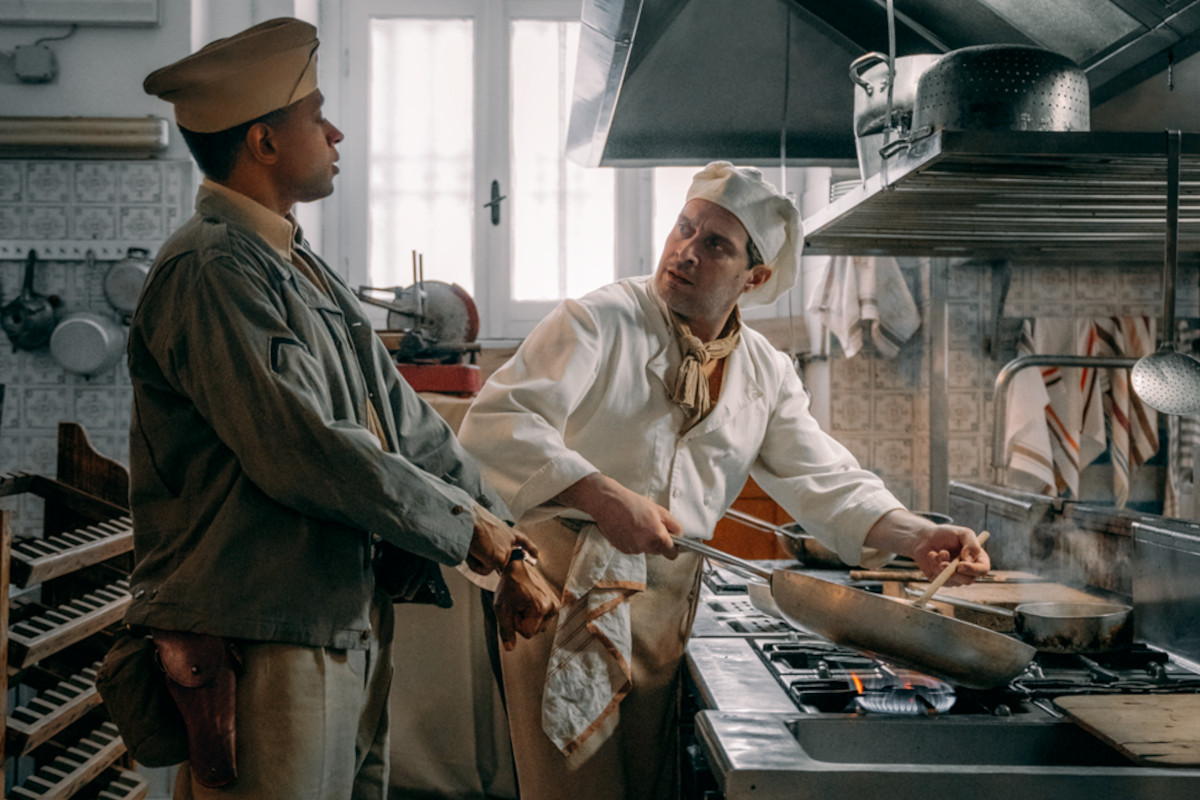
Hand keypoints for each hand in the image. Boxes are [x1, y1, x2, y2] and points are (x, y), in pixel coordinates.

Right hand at [466, 505, 539, 575]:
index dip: (530, 549)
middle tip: (477, 548)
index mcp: (508, 531)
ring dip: (479, 560)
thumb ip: (493, 537)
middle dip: (488, 559)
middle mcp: (510, 541)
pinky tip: (474, 553)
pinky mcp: (499, 559)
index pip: (523, 540)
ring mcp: (506, 551)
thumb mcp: (487, 526)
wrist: (470, 520)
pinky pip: (484, 570)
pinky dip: (476, 565)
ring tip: (474, 546)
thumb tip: (485, 546)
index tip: (537, 556)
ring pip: (490, 566)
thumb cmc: (472, 519)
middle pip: (500, 560)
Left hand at [493, 553, 559, 650]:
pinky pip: (543, 619)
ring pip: (539, 626)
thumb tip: (510, 648)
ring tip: (523, 602)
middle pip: (535, 631)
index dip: (516, 624)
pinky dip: (535, 614)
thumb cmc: (508, 587)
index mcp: (541, 608)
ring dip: (529, 619)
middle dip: (524, 622)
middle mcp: (552, 607)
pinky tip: (530, 602)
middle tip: (517, 605)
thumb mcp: (502, 609)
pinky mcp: (556, 603)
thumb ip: (506, 630)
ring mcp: (556, 605)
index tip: (513, 609)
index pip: (527, 634)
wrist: (518, 568)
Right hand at [556, 473, 681, 556]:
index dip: (674, 547)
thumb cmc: (632, 503)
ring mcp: (633, 549)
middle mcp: (645, 546)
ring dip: (645, 540)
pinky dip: (633, 540)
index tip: (672, 541)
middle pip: (658, 551)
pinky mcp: (623, 549)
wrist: (608, 503)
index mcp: (657, 537)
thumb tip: (680, 535)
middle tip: (650, 524)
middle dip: (657, 540)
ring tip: (637, 523)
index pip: (672, 553)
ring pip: (645, 548)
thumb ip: (673, 525)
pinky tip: (628, 527)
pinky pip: (634, 547)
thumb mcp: (659, 510)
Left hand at [910, 525, 989, 586]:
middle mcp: (969, 570)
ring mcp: (956, 577)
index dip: (974, 570)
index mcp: (978, 559)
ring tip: (936, 553)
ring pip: (953, 580)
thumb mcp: (963, 533)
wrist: (926, 538)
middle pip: (968, 580)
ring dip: (942, 566)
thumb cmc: (947, 534)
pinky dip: (934, 566)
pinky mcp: (943, 580)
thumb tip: (968, 560)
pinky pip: (940, 579)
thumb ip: (971, 544)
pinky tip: (931, 555)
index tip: (961, 564)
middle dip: (954, 572)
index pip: (983, 569)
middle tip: (942, 563)